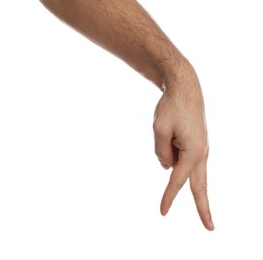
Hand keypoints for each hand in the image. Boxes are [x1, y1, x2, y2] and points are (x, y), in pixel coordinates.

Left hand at [153, 62, 213, 230]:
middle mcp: (201, 152)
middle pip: (200, 185)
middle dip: (203, 207)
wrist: (185, 87)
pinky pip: (186, 158)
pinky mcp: (196, 143)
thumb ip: (161, 152)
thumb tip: (166, 167)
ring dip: (186, 178)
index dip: (169, 197)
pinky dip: (179, 160)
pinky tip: (174, 141)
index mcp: (193, 151)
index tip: (162, 212)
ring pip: (191, 170)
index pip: (177, 181)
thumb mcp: (159, 129)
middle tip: (210, 227)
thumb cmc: (172, 106)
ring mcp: (200, 148)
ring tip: (180, 155)